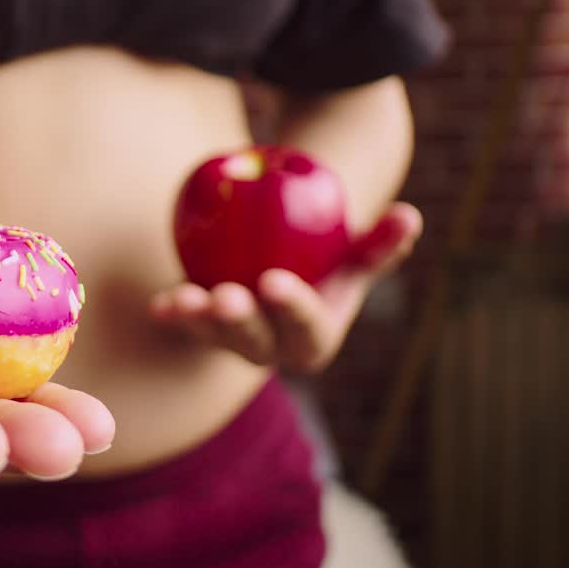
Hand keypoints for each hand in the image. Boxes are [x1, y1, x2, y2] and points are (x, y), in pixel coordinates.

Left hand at [149, 202, 421, 372]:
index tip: (274, 281)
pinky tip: (159, 304)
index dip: (291, 308)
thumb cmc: (330, 256)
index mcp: (312, 341)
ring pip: (212, 336)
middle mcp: (270, 351)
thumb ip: (382, 242)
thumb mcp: (357, 251)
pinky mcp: (200, 329)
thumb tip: (410, 217)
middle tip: (226, 295)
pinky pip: (184, 324)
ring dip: (196, 319)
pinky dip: (172, 314)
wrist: (287, 262)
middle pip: (254, 342)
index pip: (305, 326)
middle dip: (238, 323)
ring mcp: (230, 344)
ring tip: (182, 298)